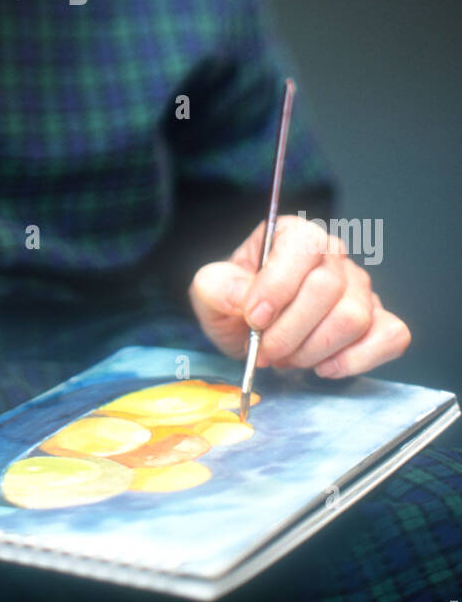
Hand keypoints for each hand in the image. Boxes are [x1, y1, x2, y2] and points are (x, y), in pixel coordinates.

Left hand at [188, 213, 410, 377]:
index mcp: (293, 234)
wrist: (251, 331)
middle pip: (327, 290)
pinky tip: (323, 366)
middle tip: (265, 351)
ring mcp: (360, 287)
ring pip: (354, 318)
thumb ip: (217, 287)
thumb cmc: (235, 303)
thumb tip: (242, 297)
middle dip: (289, 331)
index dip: (278, 286)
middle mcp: (332, 255)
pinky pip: (391, 336)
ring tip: (288, 357)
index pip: (303, 247)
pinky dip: (356, 360)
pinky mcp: (379, 320)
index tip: (253, 318)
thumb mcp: (210, 291)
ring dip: (313, 350)